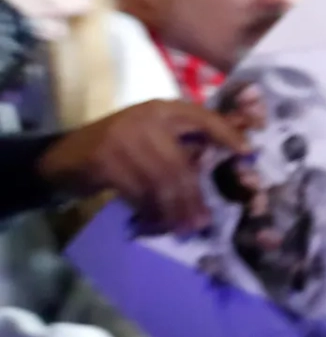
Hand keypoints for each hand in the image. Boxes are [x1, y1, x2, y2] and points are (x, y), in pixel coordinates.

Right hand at [38, 100, 248, 233]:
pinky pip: (138, 192)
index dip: (227, 132)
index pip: (202, 116)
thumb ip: (187, 144)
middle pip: (180, 164)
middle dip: (193, 197)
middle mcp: (146, 118)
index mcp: (162, 109)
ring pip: (161, 182)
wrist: (68, 154)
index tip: (247, 152)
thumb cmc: (122, 146)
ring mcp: (123, 139)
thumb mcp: (154, 135)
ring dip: (174, 210)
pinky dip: (150, 211)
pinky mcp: (104, 161)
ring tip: (184, 227)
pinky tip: (156, 223)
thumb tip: (234, 158)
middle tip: (203, 221)